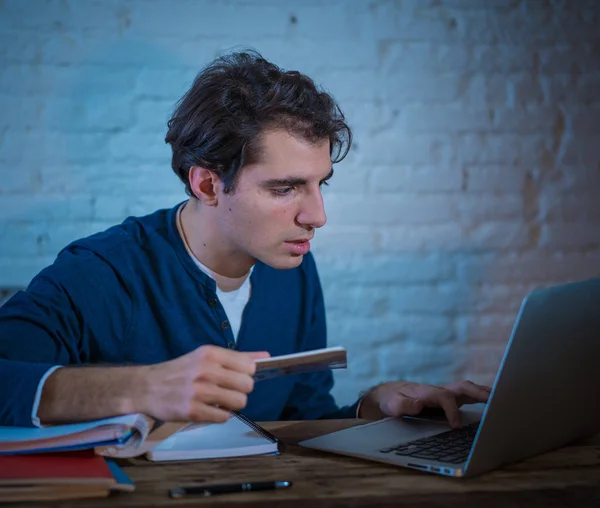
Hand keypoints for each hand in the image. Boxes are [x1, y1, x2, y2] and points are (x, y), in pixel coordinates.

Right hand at [138, 345, 269, 422]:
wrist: (147, 387)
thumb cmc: (181, 371)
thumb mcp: (206, 357)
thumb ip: (237, 357)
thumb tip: (266, 356)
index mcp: (211, 354)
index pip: (249, 365)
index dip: (247, 374)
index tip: (237, 377)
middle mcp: (206, 370)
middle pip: (247, 385)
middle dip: (242, 390)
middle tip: (229, 391)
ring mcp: (199, 391)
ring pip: (239, 402)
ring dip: (233, 405)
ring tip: (220, 401)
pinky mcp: (192, 411)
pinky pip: (224, 417)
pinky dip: (220, 415)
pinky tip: (209, 409)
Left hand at [358, 380, 490, 427]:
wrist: (392, 394)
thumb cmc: (393, 400)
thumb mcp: (393, 405)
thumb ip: (404, 405)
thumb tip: (419, 404)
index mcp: (428, 392)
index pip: (445, 397)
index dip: (452, 410)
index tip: (456, 425)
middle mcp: (439, 390)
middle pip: (462, 387)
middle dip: (478, 393)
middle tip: (494, 402)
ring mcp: (446, 392)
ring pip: (467, 389)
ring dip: (483, 392)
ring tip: (502, 400)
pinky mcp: (449, 397)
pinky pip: (468, 394)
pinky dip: (481, 396)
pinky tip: (493, 402)